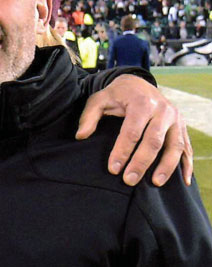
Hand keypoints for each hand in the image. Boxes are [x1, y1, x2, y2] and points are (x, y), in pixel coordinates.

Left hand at [76, 74, 192, 186]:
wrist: (139, 83)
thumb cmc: (116, 95)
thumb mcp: (99, 100)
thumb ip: (88, 117)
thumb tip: (80, 136)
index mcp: (141, 103)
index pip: (132, 131)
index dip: (122, 151)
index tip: (113, 169)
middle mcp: (163, 110)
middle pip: (154, 141)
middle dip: (141, 162)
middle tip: (128, 180)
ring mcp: (176, 119)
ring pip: (174, 146)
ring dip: (166, 166)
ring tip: (154, 183)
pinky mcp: (183, 127)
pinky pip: (186, 148)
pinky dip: (187, 165)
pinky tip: (184, 181)